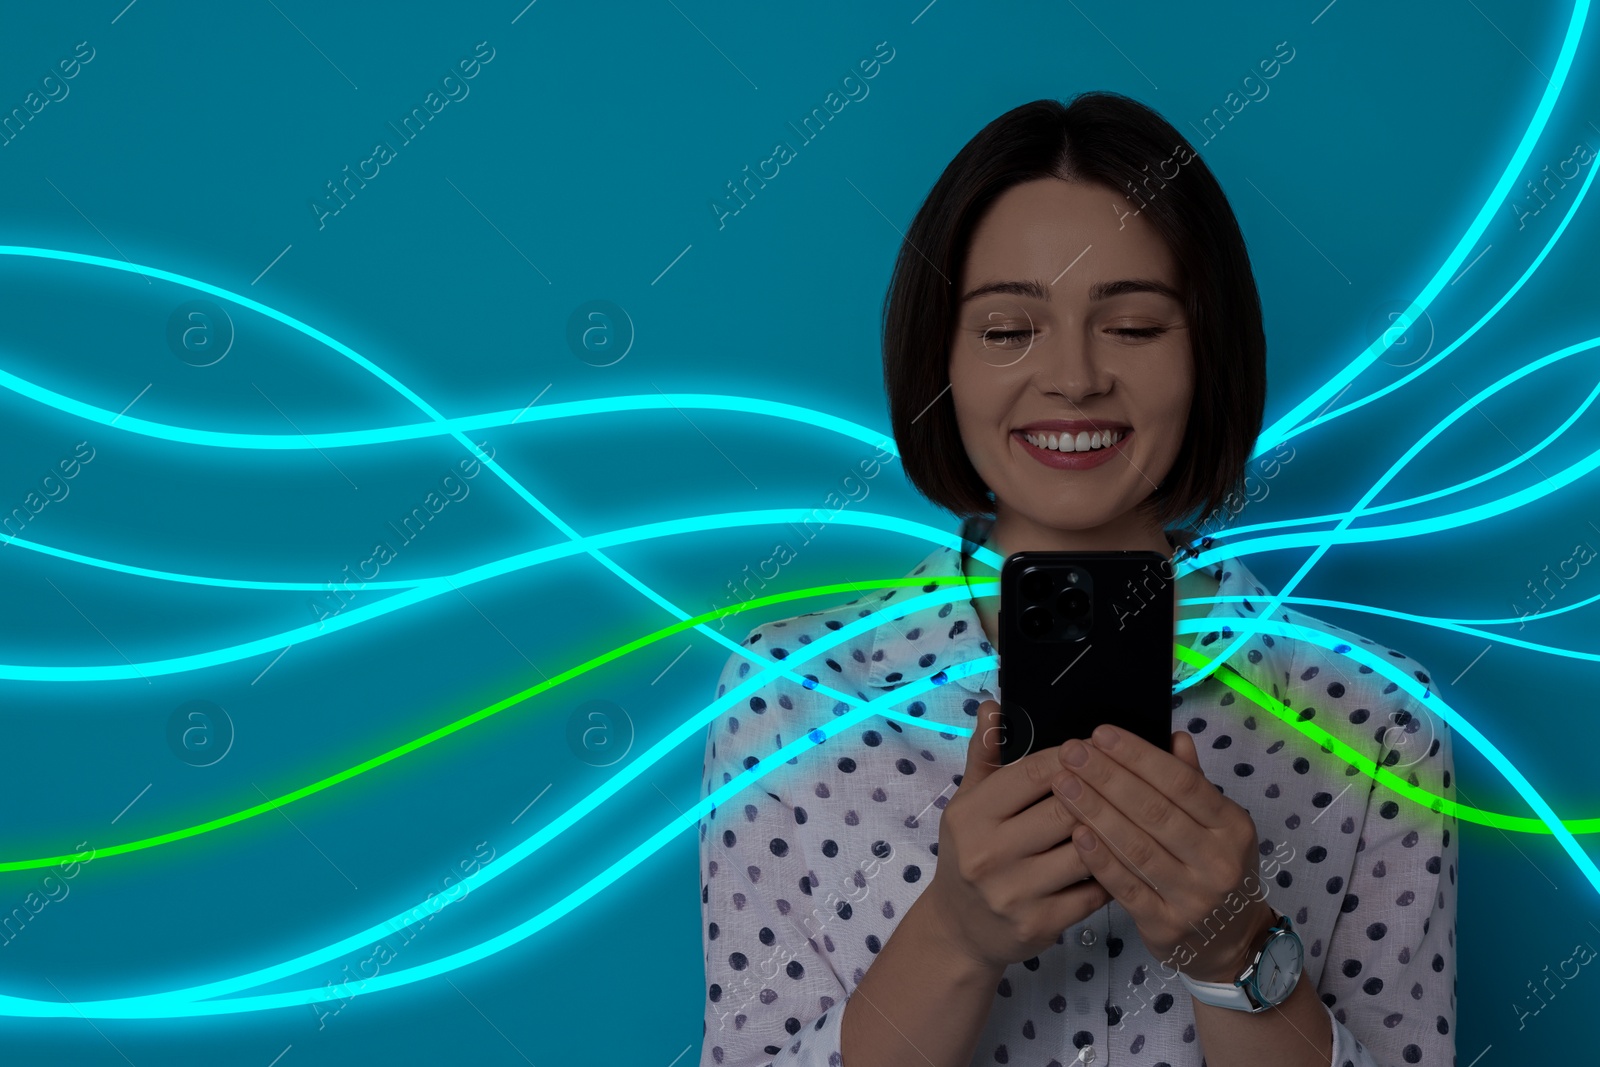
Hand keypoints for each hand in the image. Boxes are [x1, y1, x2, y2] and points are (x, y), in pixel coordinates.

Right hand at [919, 701, 1112, 971]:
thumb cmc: (970, 853)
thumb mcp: (968, 803)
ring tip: (1135, 815)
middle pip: (1065, 809)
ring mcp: (1013, 892)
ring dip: (1113, 832)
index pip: (1034, 773)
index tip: (1100, 746)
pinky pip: (1092, 891)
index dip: (1074, 756)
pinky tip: (1126, 858)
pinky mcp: (1038, 924)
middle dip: (1100, 791)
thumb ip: (985, 754)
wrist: (959, 928)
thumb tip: (993, 706)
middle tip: (1128, 777)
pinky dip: (1113, 872)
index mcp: (971, 814)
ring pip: (1085, 851)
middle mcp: (988, 853)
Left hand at [1051, 723, 1275, 981]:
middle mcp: (1217, 861)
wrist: (1232, 941)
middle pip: (1155, 811)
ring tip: (1063, 784)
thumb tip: (1176, 736)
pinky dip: (1099, 858)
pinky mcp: (1165, 925)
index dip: (1139, 756)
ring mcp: (1193, 897)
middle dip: (1107, 777)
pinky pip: (1125, 886)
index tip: (1101, 734)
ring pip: (1136, 847)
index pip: (1182, 782)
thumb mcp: (1218, 825)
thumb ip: (1194, 782)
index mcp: (1231, 827)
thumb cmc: (1214, 869)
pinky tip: (1075, 831)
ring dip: (1095, 811)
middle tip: (1072, 752)